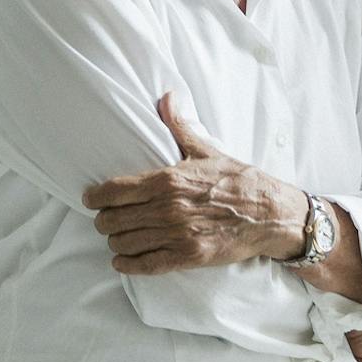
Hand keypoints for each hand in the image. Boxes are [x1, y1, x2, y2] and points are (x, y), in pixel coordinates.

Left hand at [83, 93, 304, 274]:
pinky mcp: (189, 256)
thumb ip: (180, 126)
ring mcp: (178, 234)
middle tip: (105, 220)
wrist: (271, 213)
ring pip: (125, 243)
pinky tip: (122, 261)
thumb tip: (167, 97)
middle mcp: (168, 208)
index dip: (96, 196)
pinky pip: (146, 265)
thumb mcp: (208, 150)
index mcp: (168, 180)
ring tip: (117, 238)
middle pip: (113, 219)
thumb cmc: (239, 181)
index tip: (90, 198)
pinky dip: (128, 265)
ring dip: (115, 242)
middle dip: (103, 221)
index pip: (115, 190)